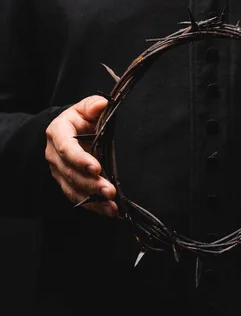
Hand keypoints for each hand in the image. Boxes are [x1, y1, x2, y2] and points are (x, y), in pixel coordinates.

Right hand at [45, 95, 117, 216]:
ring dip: (93, 200)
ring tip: (112, 206)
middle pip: (71, 173)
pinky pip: (78, 198)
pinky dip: (94, 206)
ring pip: (74, 189)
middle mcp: (54, 155)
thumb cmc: (82, 119)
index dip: (80, 159)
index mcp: (58, 133)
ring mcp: (59, 172)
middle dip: (91, 184)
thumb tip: (102, 104)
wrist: (73, 132)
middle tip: (110, 191)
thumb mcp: (86, 108)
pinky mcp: (67, 184)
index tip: (96, 168)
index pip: (66, 148)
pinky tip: (109, 211)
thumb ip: (93, 106)